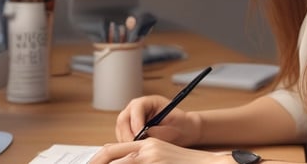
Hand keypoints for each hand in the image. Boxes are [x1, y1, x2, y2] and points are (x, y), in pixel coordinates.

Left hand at [88, 138, 231, 163]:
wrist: (210, 163)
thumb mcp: (162, 157)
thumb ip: (144, 159)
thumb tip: (124, 162)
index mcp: (146, 145)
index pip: (113, 149)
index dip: (98, 159)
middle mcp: (146, 149)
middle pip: (110, 154)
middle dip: (96, 163)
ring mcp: (151, 158)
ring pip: (120, 163)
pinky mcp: (157, 163)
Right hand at [115, 95, 201, 145]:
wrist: (183, 130)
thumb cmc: (180, 126)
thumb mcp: (172, 129)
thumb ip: (157, 131)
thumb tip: (143, 135)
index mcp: (148, 102)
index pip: (136, 107)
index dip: (136, 122)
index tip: (140, 135)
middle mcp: (136, 108)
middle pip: (123, 119)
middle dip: (128, 134)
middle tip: (136, 146)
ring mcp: (131, 118)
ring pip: (120, 129)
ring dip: (126, 140)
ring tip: (138, 149)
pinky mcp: (129, 129)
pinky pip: (122, 136)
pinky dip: (127, 144)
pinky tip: (137, 149)